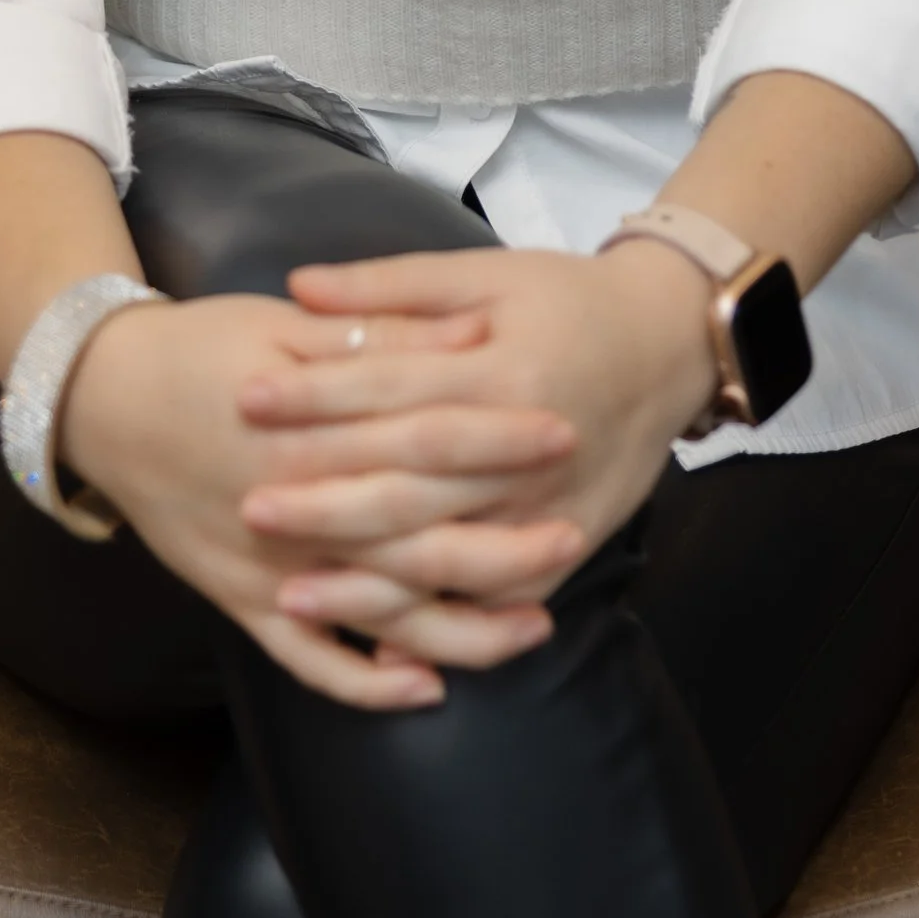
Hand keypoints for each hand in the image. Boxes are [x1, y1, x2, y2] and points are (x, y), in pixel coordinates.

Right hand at [57, 287, 580, 709]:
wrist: (101, 398)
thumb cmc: (201, 347)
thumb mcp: (288, 327)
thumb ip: (376, 340)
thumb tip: (466, 337)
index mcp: (313, 435)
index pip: (426, 444)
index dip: (499, 440)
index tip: (565, 433)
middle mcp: (295, 515)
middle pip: (417, 544)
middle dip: (502, 546)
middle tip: (572, 537)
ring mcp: (267, 571)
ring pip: (379, 619)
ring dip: (460, 629)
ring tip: (534, 626)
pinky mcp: (239, 602)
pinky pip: (308, 662)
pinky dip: (365, 683)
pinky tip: (425, 687)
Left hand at [233, 243, 718, 647]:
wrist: (671, 343)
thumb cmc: (570, 298)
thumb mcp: (487, 273)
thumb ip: (393, 285)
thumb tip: (299, 286)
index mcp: (502, 371)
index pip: (391, 389)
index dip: (317, 396)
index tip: (246, 398)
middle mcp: (527, 450)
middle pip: (411, 486)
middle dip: (325, 502)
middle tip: (248, 507)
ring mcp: (549, 507)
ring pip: (446, 560)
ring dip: (367, 583)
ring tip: (289, 592)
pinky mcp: (568, 546)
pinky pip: (495, 602)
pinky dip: (438, 626)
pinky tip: (377, 644)